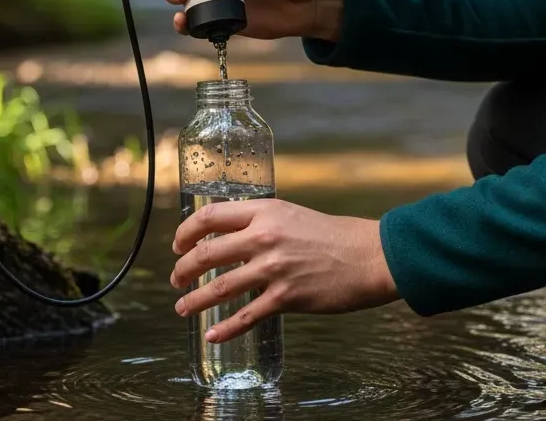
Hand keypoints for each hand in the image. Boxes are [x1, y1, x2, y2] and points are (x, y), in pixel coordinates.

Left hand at [169, 197, 397, 343]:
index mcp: (264, 212)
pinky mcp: (287, 297)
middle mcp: (264, 237)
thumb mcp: (291, 215)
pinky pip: (247, 315)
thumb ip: (261, 224)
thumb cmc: (333, 236)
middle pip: (207, 253)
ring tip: (182, 307)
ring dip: (196, 300)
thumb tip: (230, 238)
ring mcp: (274, 268)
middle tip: (176, 278)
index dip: (187, 232)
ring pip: (221, 287)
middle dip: (184, 269)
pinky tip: (213, 334)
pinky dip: (226, 328)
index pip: (210, 216)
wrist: (369, 256)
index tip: (178, 245)